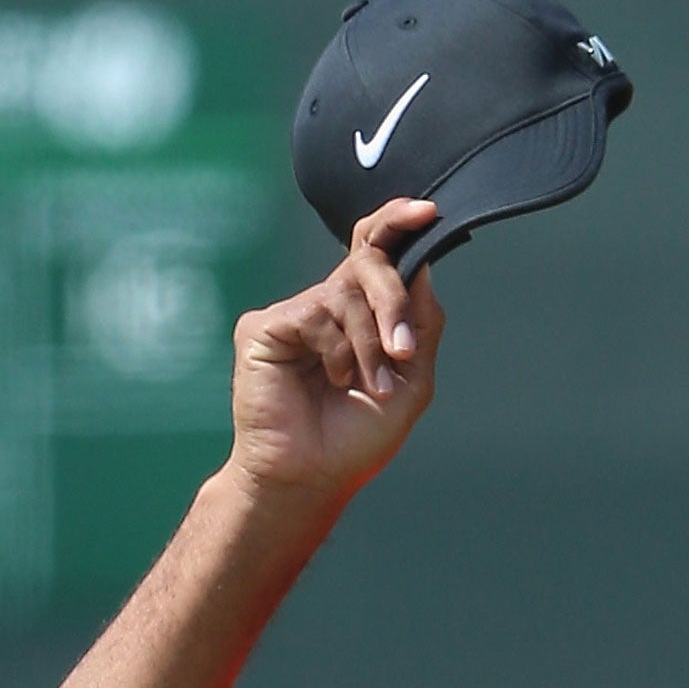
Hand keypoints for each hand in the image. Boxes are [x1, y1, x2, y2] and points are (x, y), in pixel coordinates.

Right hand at [227, 198, 447, 505]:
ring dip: (369, 344)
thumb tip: (423, 265)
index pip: (375, 252)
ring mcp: (294, 314)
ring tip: (369, 386)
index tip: (425, 211)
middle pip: (368, 264)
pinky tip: (332, 381)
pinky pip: (315, 315)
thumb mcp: (412, 380)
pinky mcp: (263, 327)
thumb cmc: (358, 437)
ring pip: (346, 294)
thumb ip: (422, 323)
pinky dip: (337, 351)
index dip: (396, 224)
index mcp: (361, 314)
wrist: (314, 476)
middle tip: (403, 351)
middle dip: (393, 301)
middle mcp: (326, 305)